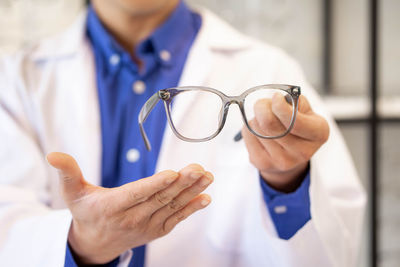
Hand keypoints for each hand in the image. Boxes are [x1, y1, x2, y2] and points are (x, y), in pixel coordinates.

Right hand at [47, 152, 212, 264]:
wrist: (96, 243)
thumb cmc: (86, 213)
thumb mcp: (72, 194)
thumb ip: (67, 173)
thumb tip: (53, 155)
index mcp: (113, 207)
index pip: (136, 194)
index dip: (154, 185)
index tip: (172, 174)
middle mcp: (133, 218)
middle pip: (160, 199)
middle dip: (182, 183)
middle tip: (198, 168)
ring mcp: (148, 226)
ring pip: (173, 207)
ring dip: (192, 192)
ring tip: (207, 176)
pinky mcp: (157, 229)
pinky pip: (177, 218)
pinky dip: (192, 208)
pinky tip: (205, 197)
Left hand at [242, 94, 328, 192]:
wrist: (291, 157)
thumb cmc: (298, 125)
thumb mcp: (306, 111)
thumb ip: (296, 101)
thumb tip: (277, 99)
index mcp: (318, 134)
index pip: (295, 121)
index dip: (280, 106)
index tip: (275, 97)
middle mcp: (302, 152)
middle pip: (269, 123)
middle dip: (262, 107)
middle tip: (264, 104)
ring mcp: (282, 161)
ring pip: (256, 128)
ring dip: (256, 118)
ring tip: (264, 120)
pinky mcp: (263, 164)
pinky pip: (247, 135)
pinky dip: (249, 128)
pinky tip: (259, 131)